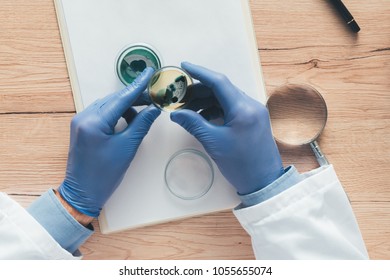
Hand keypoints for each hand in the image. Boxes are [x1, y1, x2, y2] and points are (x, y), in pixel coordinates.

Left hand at [58, 67, 160, 216]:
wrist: (83, 193)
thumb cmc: (104, 175)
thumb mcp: (127, 148)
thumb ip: (141, 124)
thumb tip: (154, 109)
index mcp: (94, 122)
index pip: (121, 98)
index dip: (138, 86)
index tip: (149, 73)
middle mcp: (84, 117)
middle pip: (114, 99)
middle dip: (134, 97)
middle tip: (153, 97)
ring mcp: (81, 122)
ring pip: (108, 106)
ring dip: (126, 107)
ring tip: (142, 115)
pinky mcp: (82, 128)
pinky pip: (102, 114)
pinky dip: (116, 115)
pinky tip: (128, 122)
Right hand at [171, 62, 283, 194]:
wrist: (263, 182)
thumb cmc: (240, 165)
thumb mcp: (213, 142)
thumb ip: (193, 123)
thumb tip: (175, 113)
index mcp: (243, 108)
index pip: (219, 82)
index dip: (199, 72)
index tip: (184, 66)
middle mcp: (251, 105)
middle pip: (221, 89)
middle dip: (199, 91)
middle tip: (180, 97)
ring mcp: (254, 112)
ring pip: (226, 98)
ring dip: (207, 101)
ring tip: (188, 110)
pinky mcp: (254, 120)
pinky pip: (232, 107)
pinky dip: (216, 109)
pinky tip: (203, 117)